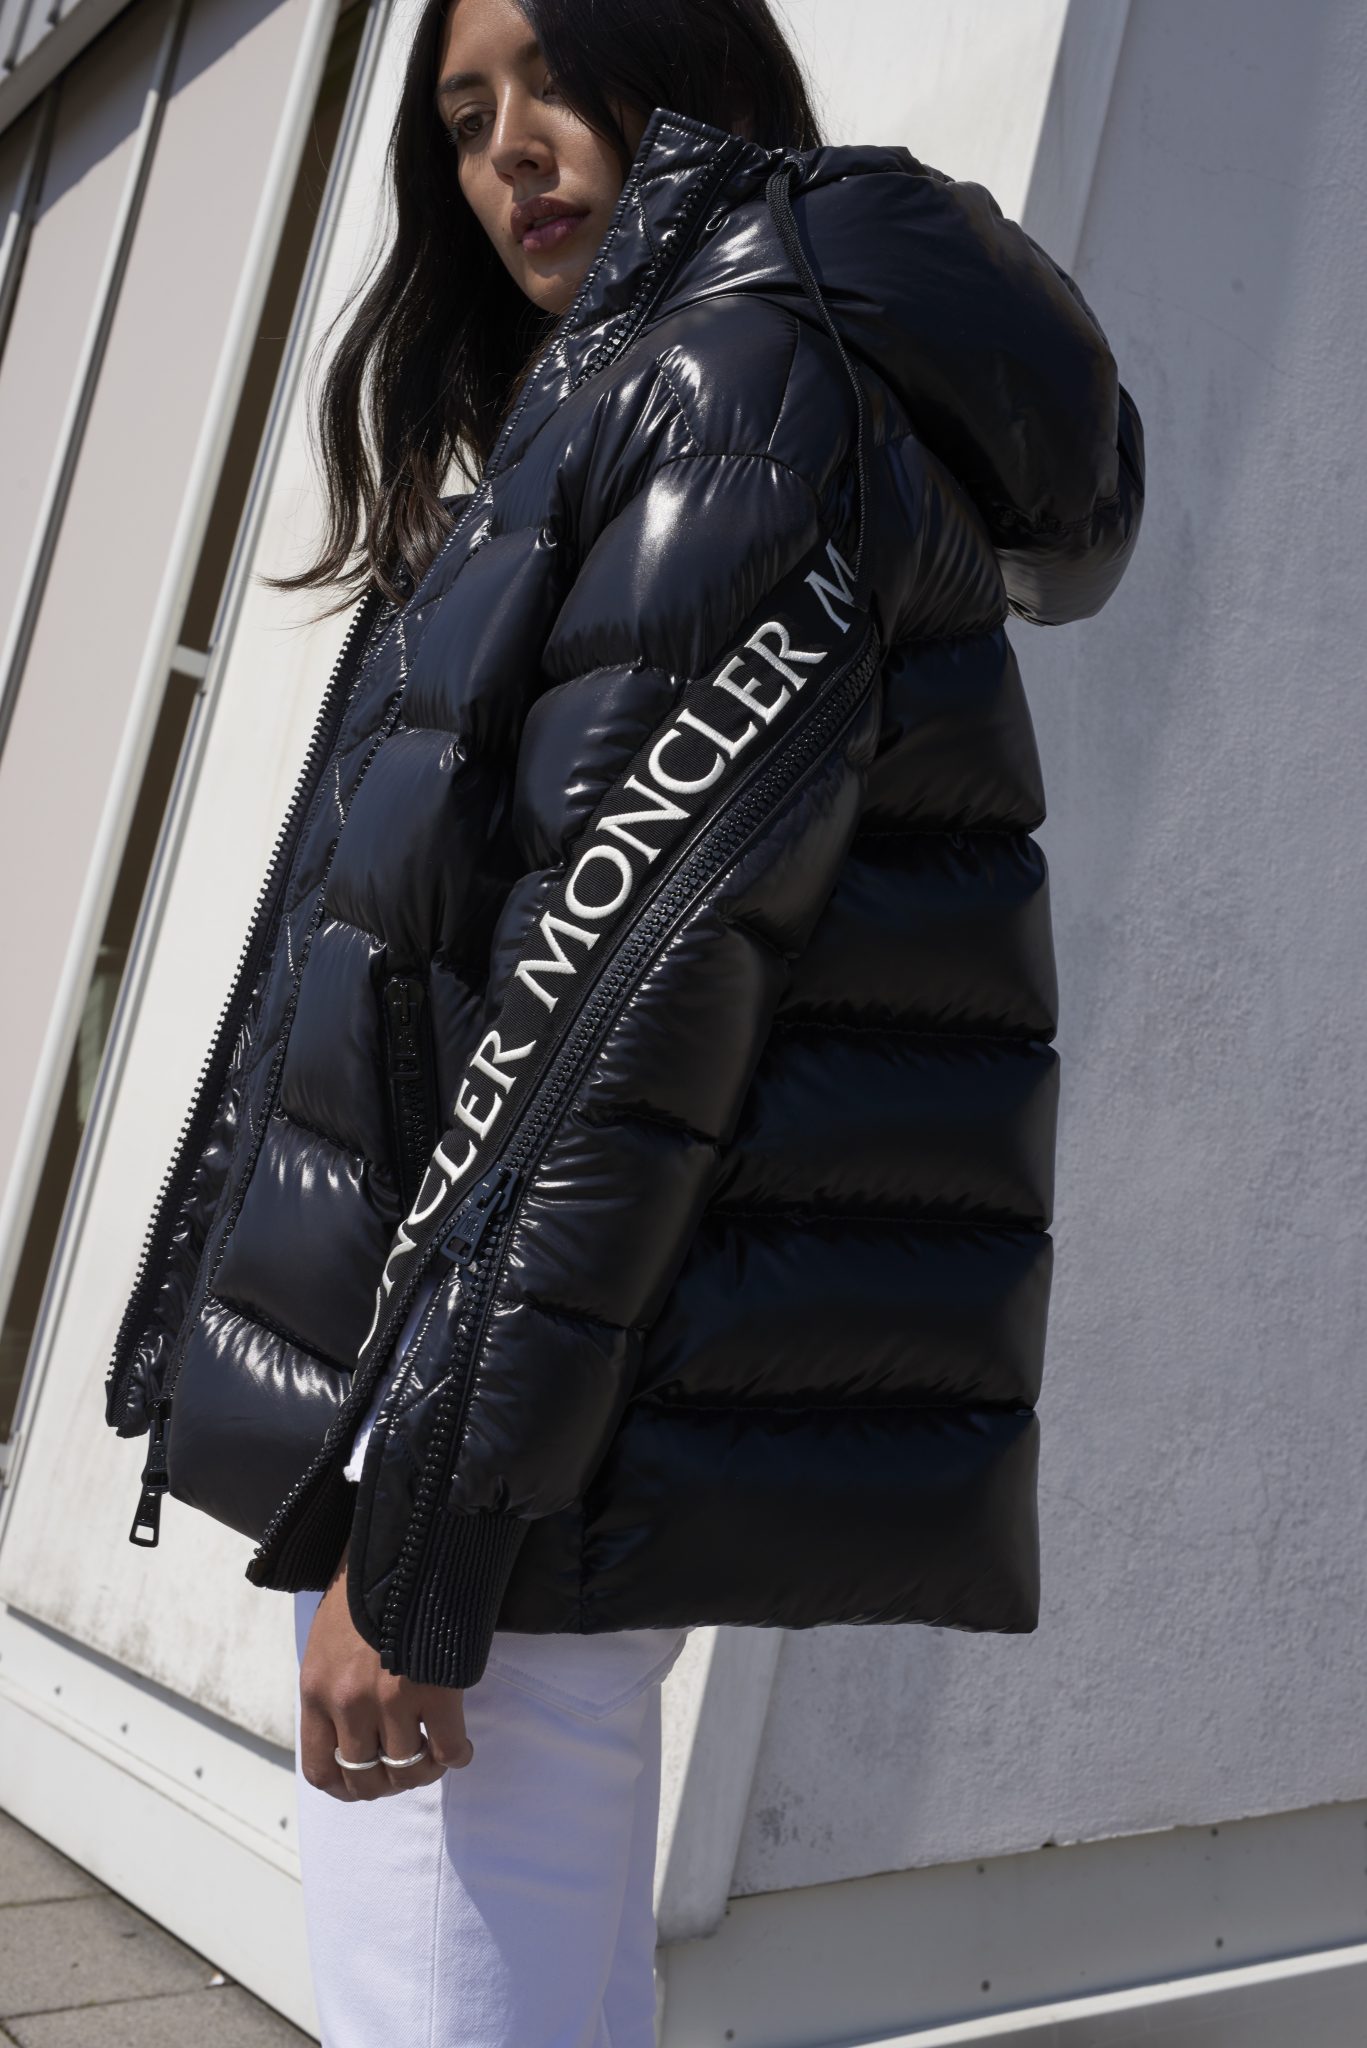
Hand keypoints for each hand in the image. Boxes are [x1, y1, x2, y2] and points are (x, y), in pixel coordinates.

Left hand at [299, 1538, 474, 1799]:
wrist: (403, 1544)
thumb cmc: (363, 1588)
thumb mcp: (327, 1641)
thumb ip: (332, 1689)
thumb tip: (349, 1730)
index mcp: (316, 1691)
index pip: (321, 1770)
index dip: (345, 1788)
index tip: (364, 1784)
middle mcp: (349, 1704)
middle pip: (367, 1778)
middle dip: (390, 1783)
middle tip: (407, 1770)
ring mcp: (392, 1700)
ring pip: (409, 1769)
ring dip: (425, 1772)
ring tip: (436, 1757)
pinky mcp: (435, 1690)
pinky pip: (448, 1749)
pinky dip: (458, 1756)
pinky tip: (462, 1749)